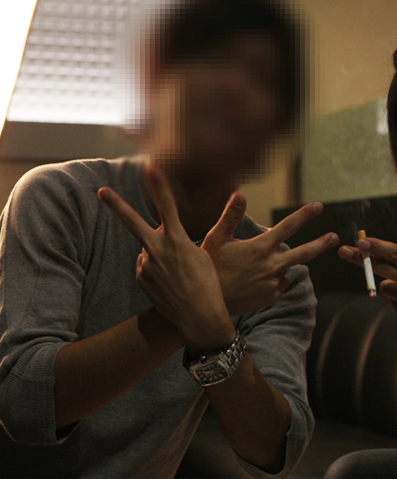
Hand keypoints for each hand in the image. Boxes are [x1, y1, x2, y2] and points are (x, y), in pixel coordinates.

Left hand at [98, 165, 232, 351]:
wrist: (199, 316)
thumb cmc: (208, 283)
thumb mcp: (203, 254)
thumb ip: (178, 240)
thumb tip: (158, 236)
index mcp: (177, 241)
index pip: (167, 207)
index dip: (160, 186)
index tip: (152, 167)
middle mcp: (157, 251)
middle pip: (133, 223)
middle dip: (117, 205)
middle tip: (101, 191)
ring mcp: (146, 265)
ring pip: (147, 249)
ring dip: (158, 255)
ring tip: (178, 274)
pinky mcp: (141, 278)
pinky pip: (146, 265)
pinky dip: (155, 269)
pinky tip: (169, 282)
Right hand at [202, 196, 338, 315]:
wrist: (207, 304)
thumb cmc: (209, 268)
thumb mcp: (216, 239)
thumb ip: (231, 216)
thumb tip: (239, 194)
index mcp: (260, 248)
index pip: (288, 227)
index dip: (305, 215)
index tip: (319, 206)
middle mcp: (271, 265)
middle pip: (304, 253)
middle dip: (321, 243)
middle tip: (334, 237)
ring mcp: (273, 283)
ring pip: (288, 267)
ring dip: (284, 262)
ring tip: (263, 264)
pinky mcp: (271, 297)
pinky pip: (280, 283)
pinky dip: (274, 277)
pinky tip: (256, 279)